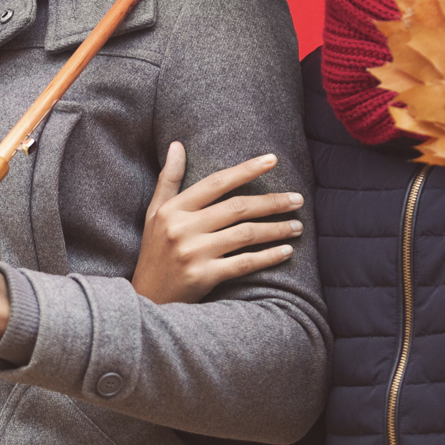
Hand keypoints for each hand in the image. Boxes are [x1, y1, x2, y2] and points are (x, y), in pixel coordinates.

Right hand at [131, 143, 303, 303]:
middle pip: (237, 208)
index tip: (272, 160)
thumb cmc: (154, 251)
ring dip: (276, 229)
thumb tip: (177, 145)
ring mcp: (194, 253)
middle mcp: (183, 228)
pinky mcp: (204, 276)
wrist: (147, 298)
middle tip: (297, 199)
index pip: (216, 183)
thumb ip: (168, 179)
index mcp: (173, 209)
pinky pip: (244, 263)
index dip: (246, 170)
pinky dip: (269, 257)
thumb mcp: (155, 213)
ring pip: (245, 234)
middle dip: (272, 202)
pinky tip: (286, 251)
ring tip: (296, 226)